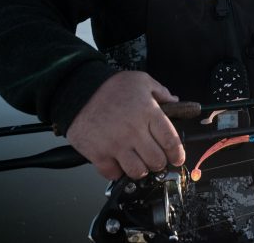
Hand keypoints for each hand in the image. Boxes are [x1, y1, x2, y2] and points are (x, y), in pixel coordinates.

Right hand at [66, 71, 184, 179]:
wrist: (76, 90)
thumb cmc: (109, 86)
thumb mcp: (140, 80)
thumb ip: (161, 92)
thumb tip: (175, 101)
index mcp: (148, 112)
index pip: (171, 142)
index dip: (177, 154)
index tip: (177, 158)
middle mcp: (133, 131)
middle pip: (156, 161)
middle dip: (159, 162)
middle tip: (155, 158)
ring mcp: (115, 144)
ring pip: (137, 171)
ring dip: (140, 169)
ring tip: (137, 161)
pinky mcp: (98, 154)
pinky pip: (113, 174)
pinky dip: (117, 171)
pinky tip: (118, 161)